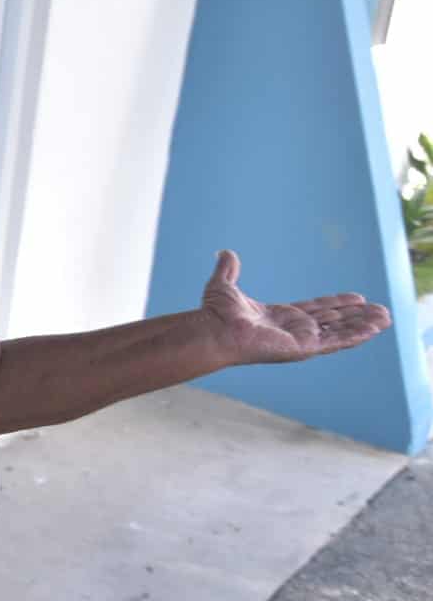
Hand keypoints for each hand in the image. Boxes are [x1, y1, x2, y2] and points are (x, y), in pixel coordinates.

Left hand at [201, 250, 390, 364]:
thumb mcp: (224, 286)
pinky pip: (336, 340)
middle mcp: (292, 329)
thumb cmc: (215, 314)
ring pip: (339, 330)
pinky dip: (356, 334)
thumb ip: (228, 270)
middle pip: (332, 320)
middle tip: (380, 310)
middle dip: (356, 316)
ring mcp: (300, 339)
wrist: (214, 329)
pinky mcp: (304, 347)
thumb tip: (225, 253)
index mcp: (279, 316)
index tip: (357, 298)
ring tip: (385, 318)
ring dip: (363, 325)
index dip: (336, 303)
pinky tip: (374, 329)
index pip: (315, 309)